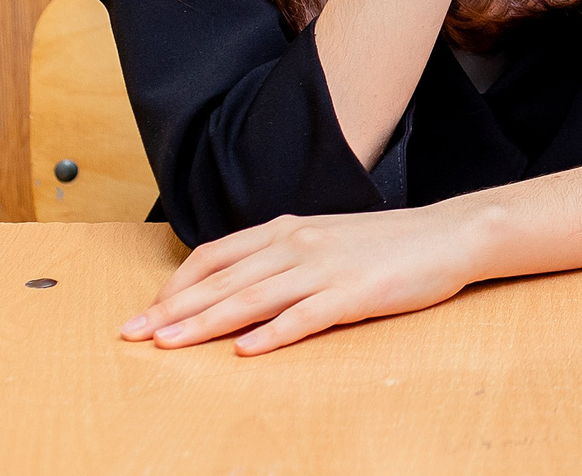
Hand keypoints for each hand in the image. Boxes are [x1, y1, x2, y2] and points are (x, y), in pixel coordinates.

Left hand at [121, 203, 487, 354]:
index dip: (177, 284)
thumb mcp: (325, 238)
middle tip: (133, 333)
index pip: (216, 255)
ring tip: (169, 345)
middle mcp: (299, 244)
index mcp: (288, 229)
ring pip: (252, 298)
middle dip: (173, 309)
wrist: (448, 235)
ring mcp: (326, 269)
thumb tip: (237, 285)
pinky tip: (247, 351)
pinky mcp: (355, 294)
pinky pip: (305, 316)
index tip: (149, 309)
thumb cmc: (387, 243)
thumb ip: (282, 256)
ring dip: (205, 323)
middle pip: (223, 280)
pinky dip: (272, 334)